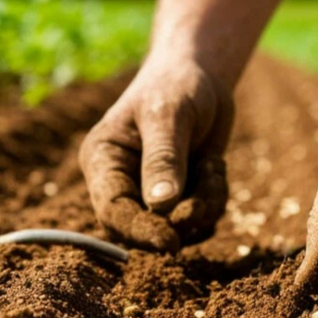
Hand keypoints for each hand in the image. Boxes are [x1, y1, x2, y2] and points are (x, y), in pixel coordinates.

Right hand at [79, 56, 234, 250]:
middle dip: (180, 219)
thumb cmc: (175, 86)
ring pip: (178, 227)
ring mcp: (152, 192)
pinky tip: (215, 167)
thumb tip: (161, 207)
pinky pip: (201, 218)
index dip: (139, 231)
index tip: (171, 241)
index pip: (112, 211)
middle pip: (143, 229)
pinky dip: (215, 198)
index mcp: (103, 161)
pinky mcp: (180, 196)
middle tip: (204, 196)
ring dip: (205, 205)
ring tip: (213, 167)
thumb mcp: (168, 115)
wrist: (201, 76)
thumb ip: (164, 159)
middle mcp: (122, 182)